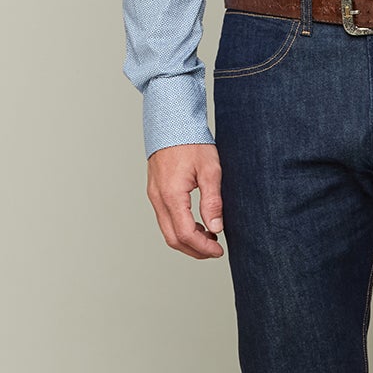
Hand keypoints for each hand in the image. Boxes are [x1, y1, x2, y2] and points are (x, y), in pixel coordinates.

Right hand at [146, 142, 224, 258]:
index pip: (185, 234)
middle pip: (173, 238)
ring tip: (209, 237)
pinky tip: (197, 224)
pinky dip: (181, 228)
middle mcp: (158, 198)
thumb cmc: (191, 142)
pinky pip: (165, 218)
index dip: (203, 247)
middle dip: (195, 250)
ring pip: (167, 230)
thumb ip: (212, 201)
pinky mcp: (156, 191)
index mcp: (171, 195)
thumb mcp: (210, 170)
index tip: (219, 250)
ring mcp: (154, 195)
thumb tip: (215, 228)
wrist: (172, 122)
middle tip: (215, 250)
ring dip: (188, 240)